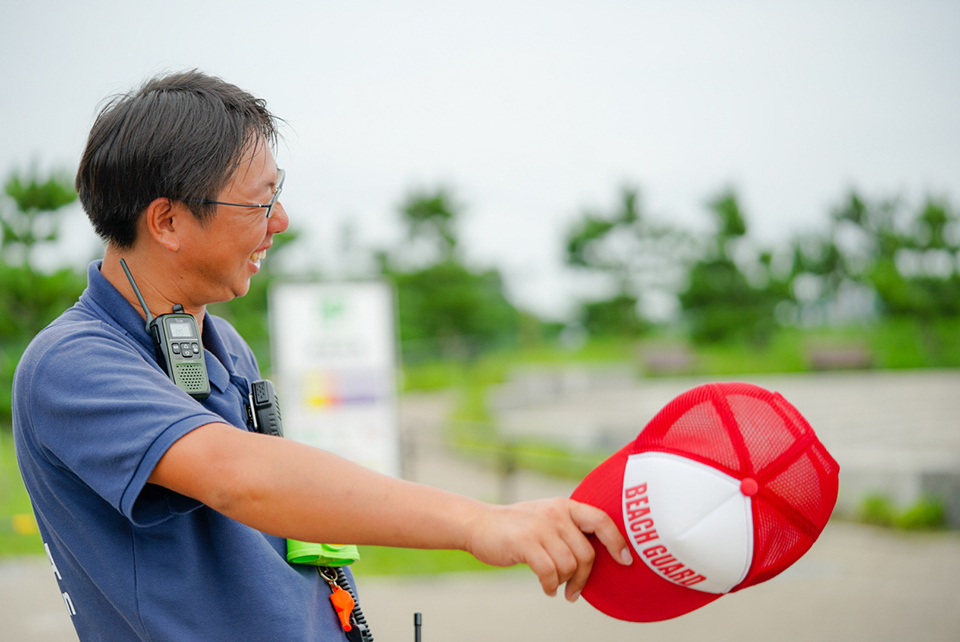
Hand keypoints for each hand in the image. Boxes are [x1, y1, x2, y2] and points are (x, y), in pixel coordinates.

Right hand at [464, 498, 631, 601]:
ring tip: (554, 585)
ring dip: (564, 582)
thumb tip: (598, 555)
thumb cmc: (516, 527)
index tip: (625, 560)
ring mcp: (540, 527)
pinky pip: (549, 573)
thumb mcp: (546, 517)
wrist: (479, 524)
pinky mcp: (525, 543)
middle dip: (583, 578)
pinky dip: (550, 586)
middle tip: (575, 591)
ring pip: (569, 566)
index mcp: (565, 506)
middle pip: (586, 553)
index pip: (601, 520)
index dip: (617, 541)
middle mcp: (556, 514)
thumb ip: (569, 528)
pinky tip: (546, 588)